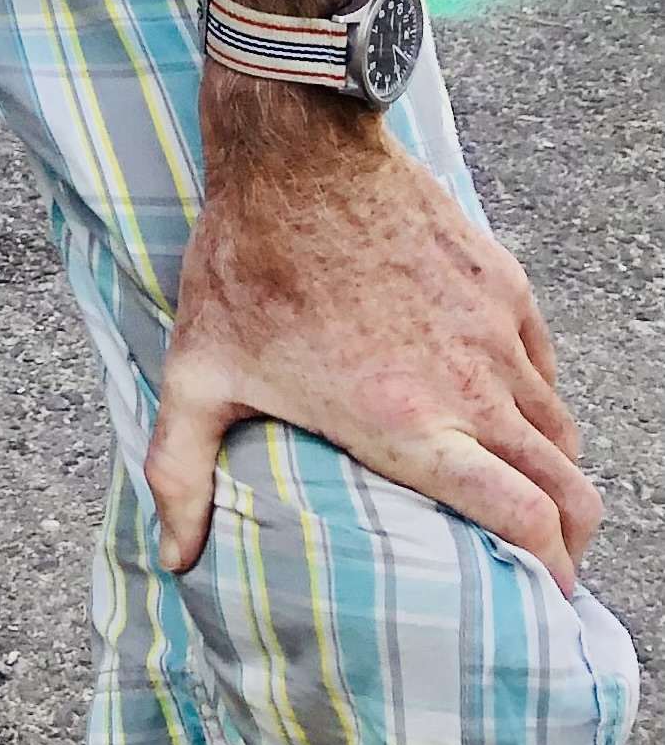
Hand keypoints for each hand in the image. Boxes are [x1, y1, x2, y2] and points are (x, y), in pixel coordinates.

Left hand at [147, 92, 600, 597]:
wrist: (295, 149)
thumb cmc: (246, 262)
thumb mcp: (199, 373)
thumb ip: (180, 472)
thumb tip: (171, 555)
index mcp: (408, 424)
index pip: (525, 518)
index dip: (548, 569)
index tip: (542, 596)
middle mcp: (470, 384)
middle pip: (569, 488)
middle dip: (572, 539)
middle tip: (551, 561)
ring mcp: (493, 329)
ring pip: (560, 426)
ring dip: (554, 468)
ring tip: (528, 490)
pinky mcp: (501, 280)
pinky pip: (542, 361)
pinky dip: (537, 396)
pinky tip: (503, 406)